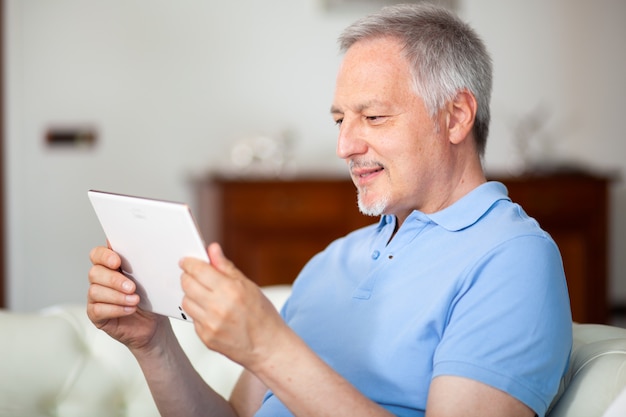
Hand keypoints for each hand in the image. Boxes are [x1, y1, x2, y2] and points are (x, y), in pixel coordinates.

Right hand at [87, 246, 168, 352]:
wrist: (153, 323)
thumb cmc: (150, 298)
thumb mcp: (149, 279)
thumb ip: (141, 265)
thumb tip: (145, 253)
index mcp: (112, 266)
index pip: (98, 254)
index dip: (104, 256)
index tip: (117, 262)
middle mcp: (101, 280)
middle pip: (95, 272)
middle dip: (114, 280)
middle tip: (132, 287)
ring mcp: (96, 298)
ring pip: (95, 291)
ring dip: (117, 296)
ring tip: (135, 300)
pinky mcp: (96, 315)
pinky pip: (97, 310)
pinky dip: (115, 309)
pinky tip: (129, 310)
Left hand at [179, 243, 288, 369]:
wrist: (268, 347)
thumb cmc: (262, 316)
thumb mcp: (248, 286)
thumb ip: (226, 267)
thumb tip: (213, 250)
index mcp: (231, 290)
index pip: (198, 270)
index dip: (189, 263)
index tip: (187, 261)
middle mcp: (218, 307)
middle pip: (187, 284)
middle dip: (188, 277)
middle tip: (195, 276)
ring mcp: (210, 325)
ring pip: (186, 301)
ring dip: (192, 295)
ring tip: (206, 296)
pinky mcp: (206, 338)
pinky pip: (192, 319)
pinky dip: (198, 313)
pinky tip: (211, 313)